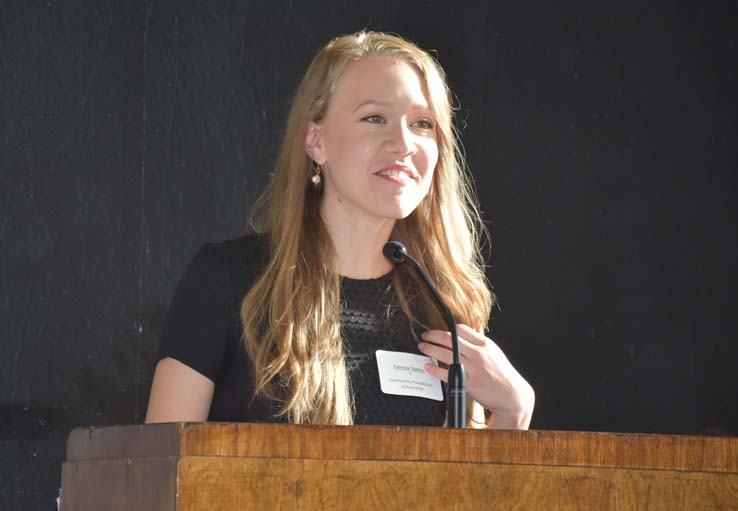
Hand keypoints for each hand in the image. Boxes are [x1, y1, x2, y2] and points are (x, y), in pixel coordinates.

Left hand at [418, 324, 534, 429]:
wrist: (512, 396)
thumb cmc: (503, 375)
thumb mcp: (494, 353)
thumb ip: (479, 345)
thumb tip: (463, 337)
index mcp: (485, 344)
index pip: (461, 329)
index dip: (447, 328)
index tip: (438, 330)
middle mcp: (478, 353)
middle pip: (450, 338)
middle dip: (433, 335)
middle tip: (424, 335)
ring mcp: (472, 367)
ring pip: (444, 353)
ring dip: (429, 348)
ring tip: (422, 347)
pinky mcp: (468, 382)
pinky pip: (445, 373)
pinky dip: (434, 368)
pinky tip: (428, 366)